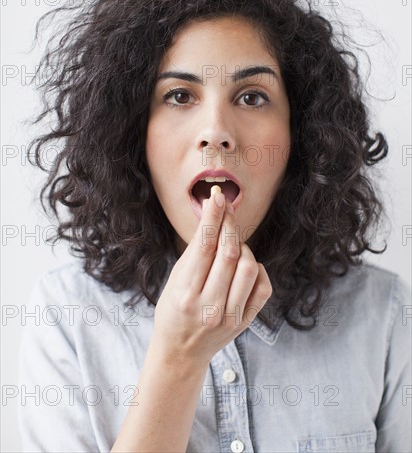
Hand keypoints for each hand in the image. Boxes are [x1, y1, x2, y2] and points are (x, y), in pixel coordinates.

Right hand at [151, 193, 272, 365]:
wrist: (181, 352)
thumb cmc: (173, 310)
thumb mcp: (175, 279)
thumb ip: (196, 250)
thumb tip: (213, 214)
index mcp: (185, 294)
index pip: (204, 246)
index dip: (213, 217)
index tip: (217, 197)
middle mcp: (208, 307)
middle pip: (229, 253)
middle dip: (229, 224)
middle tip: (227, 208)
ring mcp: (229, 317)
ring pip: (249, 267)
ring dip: (242, 248)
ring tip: (231, 247)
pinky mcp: (245, 322)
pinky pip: (263, 286)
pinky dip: (257, 269)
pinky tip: (244, 267)